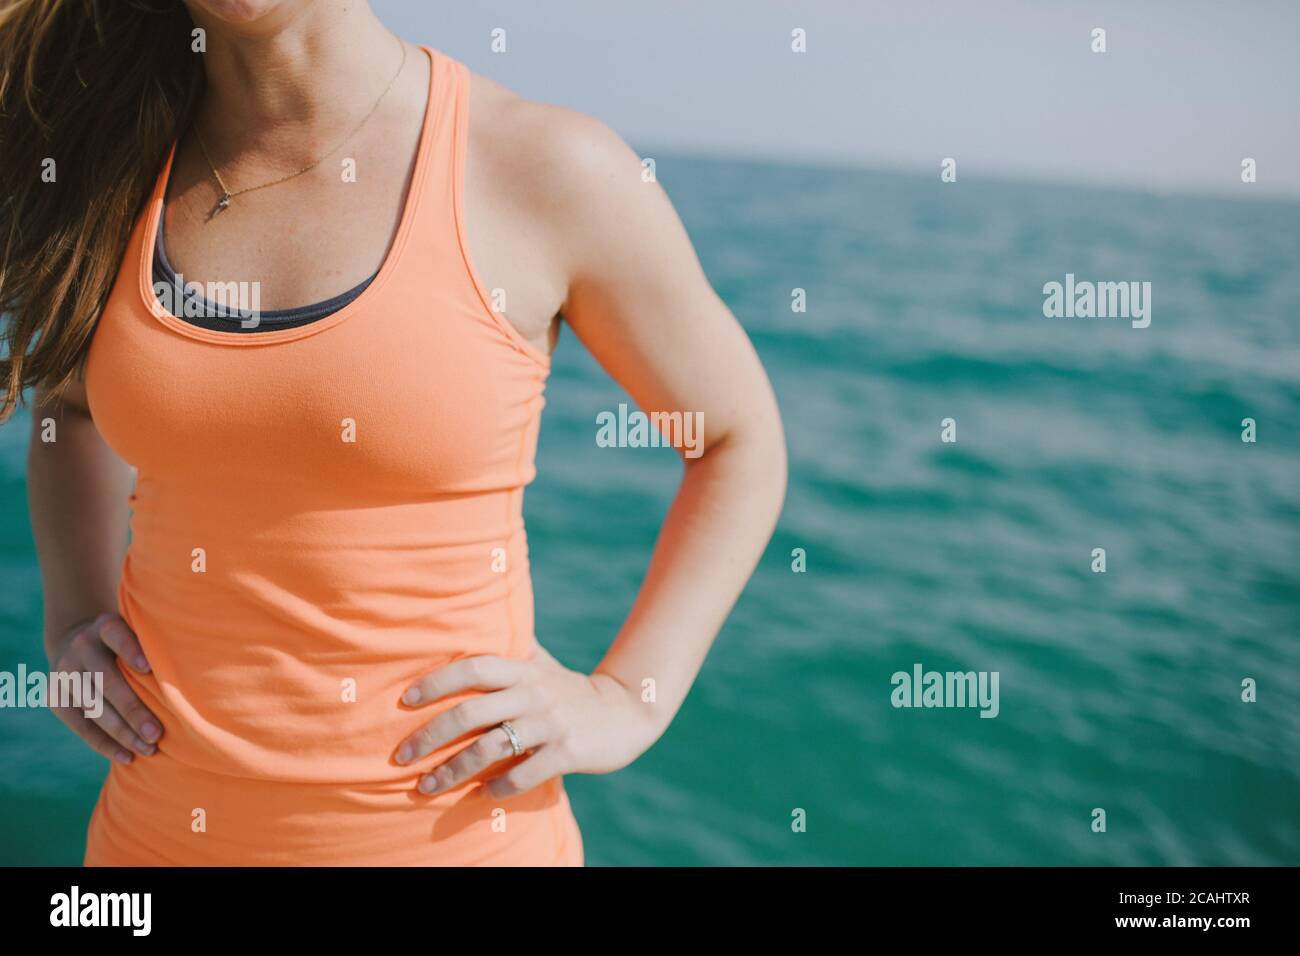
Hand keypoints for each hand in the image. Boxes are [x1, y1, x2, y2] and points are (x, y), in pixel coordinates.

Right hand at [47, 612, 161, 763]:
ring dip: (122, 733)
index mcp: (104, 626)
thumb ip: (157, 645)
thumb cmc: (128, 642)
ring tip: (148, 749)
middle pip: (107, 681)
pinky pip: (81, 726)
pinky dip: (105, 744)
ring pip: (94, 708)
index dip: (131, 650)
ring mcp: (65, 673)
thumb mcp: (138, 631)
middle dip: (133, 710)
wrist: (75, 642)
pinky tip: (127, 757)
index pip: (117, 635)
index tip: (149, 668)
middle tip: (158, 734)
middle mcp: (81, 647)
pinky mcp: (56, 698)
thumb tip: (196, 674)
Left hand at [395, 644, 657, 798]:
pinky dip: (497, 788)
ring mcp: (551, 724)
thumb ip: (511, 649)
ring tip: (426, 787)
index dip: (437, 681)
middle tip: (401, 756)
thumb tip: (474, 619)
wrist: (626, 712)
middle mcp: (534, 694)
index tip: (405, 699)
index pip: (473, 668)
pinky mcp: (568, 752)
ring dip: (452, 771)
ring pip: (490, 749)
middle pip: (471, 712)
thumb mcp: (541, 665)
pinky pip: (524, 774)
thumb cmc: (570, 690)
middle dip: (429, 736)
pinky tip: (480, 796)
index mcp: (523, 670)